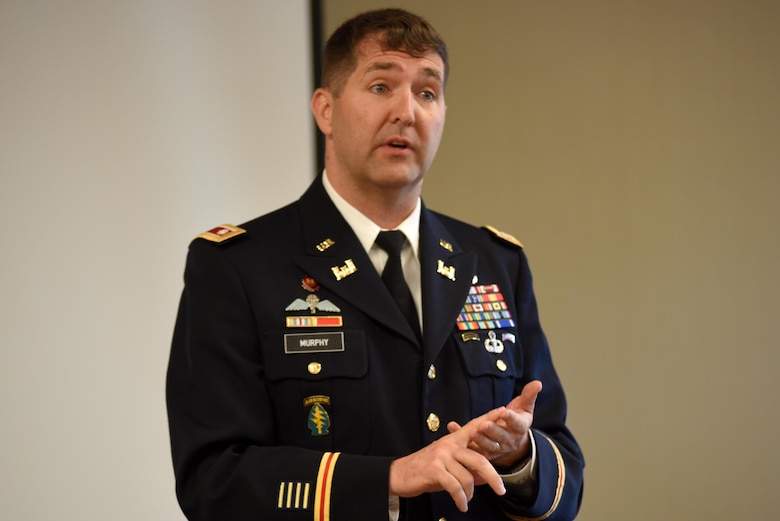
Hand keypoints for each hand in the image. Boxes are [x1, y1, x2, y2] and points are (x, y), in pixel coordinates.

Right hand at [389, 408, 507, 511]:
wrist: (400, 474)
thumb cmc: (426, 469)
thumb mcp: (448, 465)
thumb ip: (466, 468)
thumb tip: (485, 478)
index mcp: (453, 439)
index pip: (475, 426)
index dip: (490, 418)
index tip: (504, 411)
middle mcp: (449, 445)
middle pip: (479, 460)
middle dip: (493, 477)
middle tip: (501, 491)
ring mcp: (441, 457)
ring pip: (467, 478)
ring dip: (470, 494)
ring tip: (466, 500)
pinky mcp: (435, 470)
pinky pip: (455, 487)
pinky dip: (461, 499)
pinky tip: (462, 505)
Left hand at [448, 380, 541, 468]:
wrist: (513, 441)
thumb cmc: (517, 419)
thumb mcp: (525, 407)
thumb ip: (529, 395)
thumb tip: (538, 383)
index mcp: (520, 428)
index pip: (517, 424)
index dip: (511, 418)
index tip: (505, 412)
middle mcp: (509, 440)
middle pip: (501, 437)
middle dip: (492, 431)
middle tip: (483, 425)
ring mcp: (497, 448)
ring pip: (488, 446)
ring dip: (479, 440)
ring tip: (472, 432)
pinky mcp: (485, 453)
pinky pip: (473, 447)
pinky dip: (463, 439)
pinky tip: (453, 428)